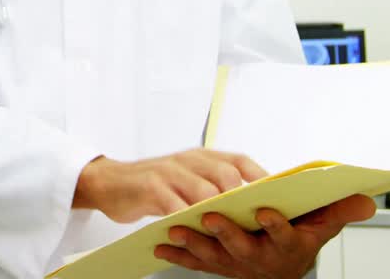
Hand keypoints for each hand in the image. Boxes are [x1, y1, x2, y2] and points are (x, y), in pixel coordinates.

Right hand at [73, 150, 266, 222]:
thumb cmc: (152, 185)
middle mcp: (187, 159)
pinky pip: (174, 205)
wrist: (109, 182)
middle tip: (256, 219)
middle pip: (225, 174)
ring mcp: (169, 171)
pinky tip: (196, 232)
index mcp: (200, 157)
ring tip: (232, 229)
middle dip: (243, 197)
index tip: (280, 194)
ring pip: (203, 190)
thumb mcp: (184, 179)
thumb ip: (209, 186)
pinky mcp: (150, 186)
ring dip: (218, 211)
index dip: (261, 177)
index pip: (238, 161)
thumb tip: (247, 205)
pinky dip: (188, 219)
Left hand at [153, 194, 376, 277]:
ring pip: (214, 256)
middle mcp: (261, 258)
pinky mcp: (218, 265)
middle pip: (243, 247)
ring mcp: (237, 264)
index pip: (284, 235)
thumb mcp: (322, 226)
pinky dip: (178, 254)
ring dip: (194, 243)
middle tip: (211, 216)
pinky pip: (196, 262)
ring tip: (175, 228)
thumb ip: (340, 211)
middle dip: (227, 233)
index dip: (276, 224)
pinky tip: (160, 244)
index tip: (265, 209)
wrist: (282, 270)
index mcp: (287, 245)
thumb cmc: (300, 239)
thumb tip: (367, 200)